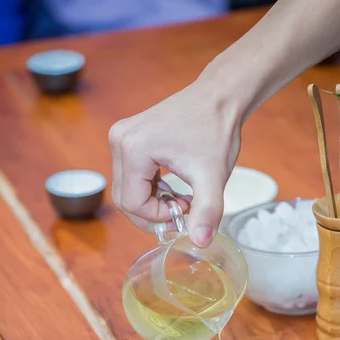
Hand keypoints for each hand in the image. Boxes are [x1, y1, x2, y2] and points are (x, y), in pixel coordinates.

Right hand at [109, 73, 241, 246]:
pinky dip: (150, 188)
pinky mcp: (128, 136)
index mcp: (133, 149)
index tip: (185, 210)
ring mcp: (121, 136)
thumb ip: (206, 211)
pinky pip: (131, 175)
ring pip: (127, 189)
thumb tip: (200, 243)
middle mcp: (119, 140)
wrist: (219, 96)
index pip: (132, 204)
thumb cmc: (216, 131)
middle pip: (125, 198)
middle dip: (153, 212)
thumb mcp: (213, 177)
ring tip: (181, 196)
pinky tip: (172, 186)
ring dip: (152, 201)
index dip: (158, 217)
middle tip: (183, 208)